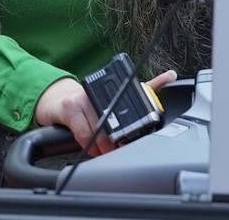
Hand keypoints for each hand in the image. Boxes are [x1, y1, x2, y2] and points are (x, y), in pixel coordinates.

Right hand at [34, 71, 175, 156]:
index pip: (126, 105)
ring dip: (102, 147)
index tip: (133, 139)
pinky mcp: (68, 109)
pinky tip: (93, 149)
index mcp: (112, 88)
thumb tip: (170, 75)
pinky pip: (82, 134)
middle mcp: (96, 92)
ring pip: (97, 131)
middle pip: (111, 123)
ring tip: (106, 152)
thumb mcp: (117, 93)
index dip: (131, 126)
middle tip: (120, 151)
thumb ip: (146, 85)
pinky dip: (89, 146)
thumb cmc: (90, 100)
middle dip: (117, 142)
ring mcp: (81, 99)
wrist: (57, 100)